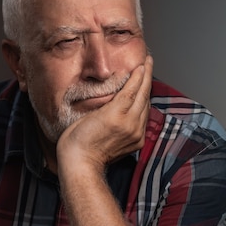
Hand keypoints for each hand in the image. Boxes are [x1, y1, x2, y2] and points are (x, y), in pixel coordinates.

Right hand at [57, 56, 152, 170]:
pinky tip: (141, 98)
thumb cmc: (77, 138)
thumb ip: (108, 101)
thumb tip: (119, 89)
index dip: (138, 74)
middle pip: (143, 95)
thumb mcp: (89, 113)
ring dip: (146, 91)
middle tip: (148, 62)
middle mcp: (131, 124)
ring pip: (146, 106)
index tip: (142, 62)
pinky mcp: (138, 141)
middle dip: (146, 77)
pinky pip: (144, 119)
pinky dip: (143, 106)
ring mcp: (136, 134)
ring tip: (145, 76)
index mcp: (117, 114)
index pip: (133, 89)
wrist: (81, 163)